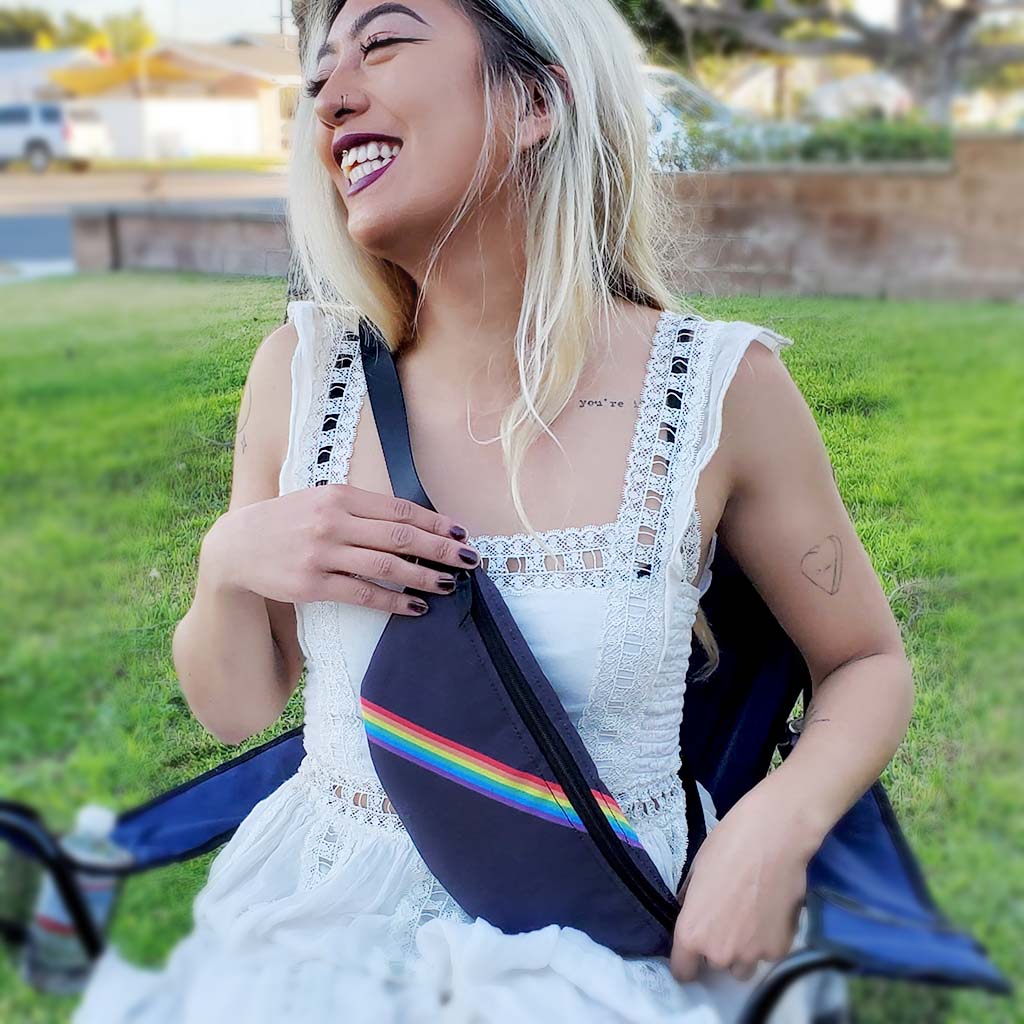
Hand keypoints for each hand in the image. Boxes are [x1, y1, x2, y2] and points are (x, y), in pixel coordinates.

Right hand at [201, 484, 479, 614]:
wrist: (235, 546)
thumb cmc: (288, 521)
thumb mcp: (321, 500)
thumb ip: (361, 508)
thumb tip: (412, 523)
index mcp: (340, 495)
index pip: (399, 509)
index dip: (434, 522)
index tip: (460, 532)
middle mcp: (333, 521)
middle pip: (400, 536)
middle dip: (440, 549)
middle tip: (470, 560)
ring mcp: (321, 554)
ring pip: (386, 567)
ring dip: (423, 577)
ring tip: (449, 585)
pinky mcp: (311, 584)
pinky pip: (362, 594)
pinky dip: (393, 602)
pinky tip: (415, 607)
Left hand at [669, 781, 814, 983]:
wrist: (774, 837)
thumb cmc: (728, 845)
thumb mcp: (696, 871)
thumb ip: (692, 903)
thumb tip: (692, 913)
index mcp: (692, 933)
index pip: (682, 971)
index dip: (685, 961)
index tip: (692, 950)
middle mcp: (720, 952)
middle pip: (714, 965)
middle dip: (717, 946)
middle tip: (726, 917)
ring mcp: (752, 954)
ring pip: (742, 965)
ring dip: (742, 949)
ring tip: (750, 917)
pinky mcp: (779, 949)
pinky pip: (767, 954)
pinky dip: (767, 940)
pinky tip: (770, 911)